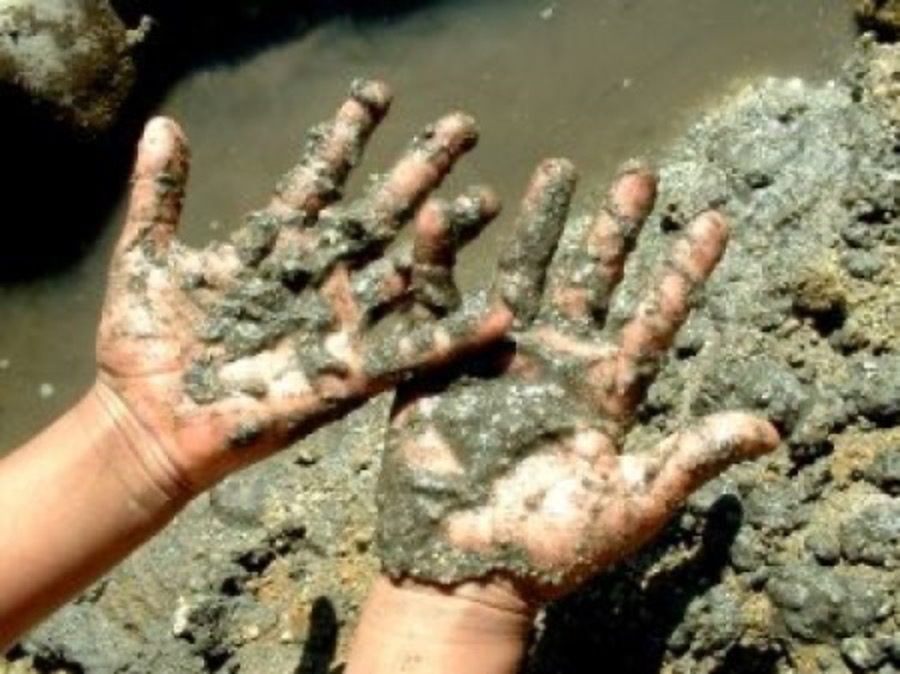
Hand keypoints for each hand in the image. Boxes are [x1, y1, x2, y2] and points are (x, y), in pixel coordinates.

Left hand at [95, 80, 511, 494]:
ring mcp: (335, 327)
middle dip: (419, 170)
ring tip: (490, 199)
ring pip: (403, 275)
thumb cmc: (142, 347)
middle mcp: (316, 281)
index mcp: (274, 250)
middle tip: (463, 126)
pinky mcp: (347, 377)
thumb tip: (164, 125)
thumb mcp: (148, 261)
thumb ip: (159, 196)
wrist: (147, 424)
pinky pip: (410, 355)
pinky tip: (501, 316)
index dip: (348, 138)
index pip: (320, 181)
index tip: (378, 94)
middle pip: (378, 217)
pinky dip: (454, 339)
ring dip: (446, 242)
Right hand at [378, 161, 779, 601]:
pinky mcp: (441, 361)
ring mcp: (498, 356)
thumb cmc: (550, 547)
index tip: (715, 221)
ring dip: (542, 224)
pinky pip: (439, 300)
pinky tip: (444, 212)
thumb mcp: (631, 501)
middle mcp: (555, 362)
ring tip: (560, 169)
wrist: (464, 567)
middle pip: (592, 280)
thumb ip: (690, 457)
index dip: (683, 273)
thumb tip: (772, 431)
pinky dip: (438, 259)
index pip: (653, 321)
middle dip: (616, 230)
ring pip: (525, 273)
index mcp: (603, 391)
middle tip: (641, 175)